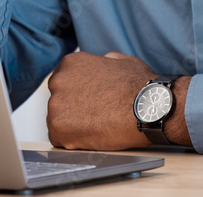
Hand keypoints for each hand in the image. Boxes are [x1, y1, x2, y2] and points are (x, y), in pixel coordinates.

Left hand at [46, 52, 190, 149]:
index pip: (64, 81)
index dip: (78, 93)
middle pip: (59, 100)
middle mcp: (58, 81)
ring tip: (97, 126)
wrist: (146, 108)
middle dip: (73, 109)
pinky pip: (60, 139)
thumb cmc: (138, 86)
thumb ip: (104, 60)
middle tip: (95, 115)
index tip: (89, 100)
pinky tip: (93, 136)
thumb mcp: (121, 60)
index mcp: (70, 63)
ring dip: (73, 125)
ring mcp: (56, 106)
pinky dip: (74, 141)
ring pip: (59, 120)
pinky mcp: (58, 129)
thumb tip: (103, 61)